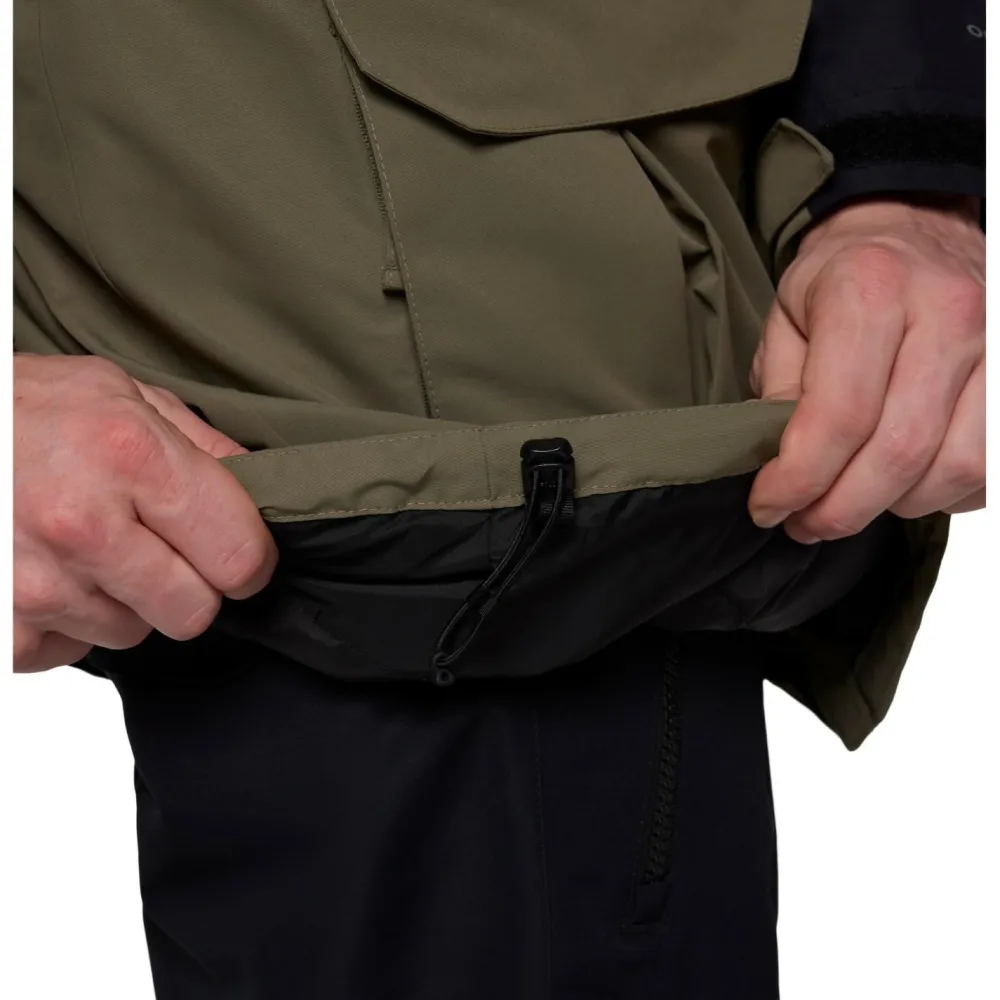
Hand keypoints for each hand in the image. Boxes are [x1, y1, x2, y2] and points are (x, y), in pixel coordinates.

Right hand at [13, 354, 277, 670]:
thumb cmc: (22, 407)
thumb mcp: (120, 393)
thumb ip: (202, 447)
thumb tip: (266, 493)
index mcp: (131, 456)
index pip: (239, 557)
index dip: (247, 560)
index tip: (234, 551)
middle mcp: (83, 525)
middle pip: (194, 612)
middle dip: (189, 586)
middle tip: (157, 548)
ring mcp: (35, 584)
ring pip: (133, 634)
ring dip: (123, 601)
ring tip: (85, 546)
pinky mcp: (2, 626)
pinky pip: (69, 651)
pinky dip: (65, 623)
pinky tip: (46, 570)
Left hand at [748, 196, 984, 542]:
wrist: (918, 229)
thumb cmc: (846, 277)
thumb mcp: (788, 317)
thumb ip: (779, 393)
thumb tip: (778, 468)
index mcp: (872, 291)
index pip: (839, 416)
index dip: (799, 480)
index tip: (768, 505)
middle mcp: (948, 313)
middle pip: (898, 452)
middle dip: (840, 509)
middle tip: (803, 522)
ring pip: (955, 468)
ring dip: (894, 505)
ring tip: (851, 500)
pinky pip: (991, 468)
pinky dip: (944, 494)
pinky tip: (903, 482)